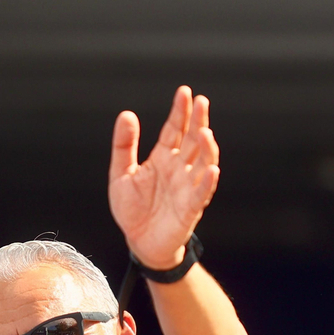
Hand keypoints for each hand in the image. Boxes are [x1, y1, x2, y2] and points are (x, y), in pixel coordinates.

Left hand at [108, 85, 220, 268]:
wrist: (138, 241)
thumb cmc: (132, 210)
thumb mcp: (120, 174)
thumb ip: (124, 145)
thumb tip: (127, 114)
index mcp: (163, 158)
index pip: (174, 130)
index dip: (180, 112)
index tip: (185, 92)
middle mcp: (179, 169)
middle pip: (193, 141)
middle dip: (198, 121)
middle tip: (202, 101)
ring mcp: (187, 187)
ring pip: (204, 163)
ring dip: (207, 148)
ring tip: (205, 132)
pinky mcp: (190, 208)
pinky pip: (202, 193)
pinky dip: (209, 182)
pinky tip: (213, 169)